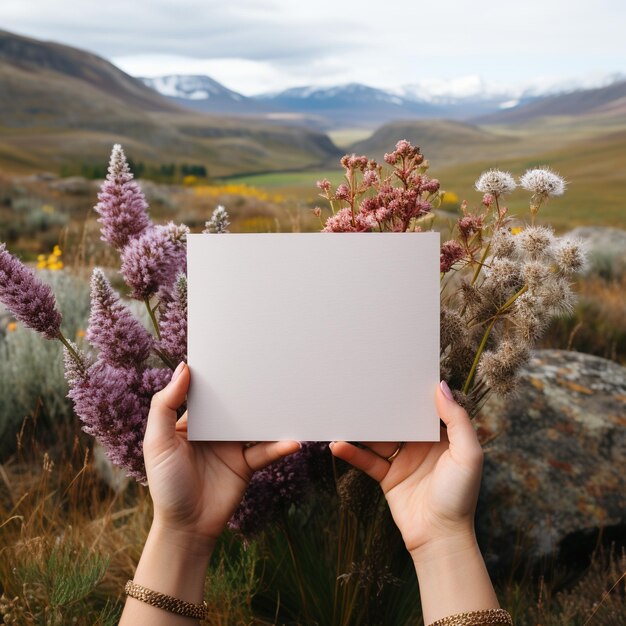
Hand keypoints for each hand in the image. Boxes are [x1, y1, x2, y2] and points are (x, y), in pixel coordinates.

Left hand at [144, 362, 300, 546]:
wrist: (186, 527)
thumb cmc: (166, 484)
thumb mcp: (157, 442)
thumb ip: (164, 405)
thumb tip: (183, 368)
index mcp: (191, 420)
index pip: (207, 391)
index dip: (218, 374)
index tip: (234, 354)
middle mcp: (213, 429)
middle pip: (235, 403)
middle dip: (250, 389)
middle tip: (270, 369)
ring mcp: (232, 446)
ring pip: (255, 423)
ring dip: (271, 414)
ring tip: (289, 399)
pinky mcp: (247, 464)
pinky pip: (266, 450)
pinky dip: (280, 446)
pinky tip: (293, 441)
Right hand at [329, 381, 482, 558]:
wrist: (440, 537)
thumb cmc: (460, 496)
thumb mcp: (468, 454)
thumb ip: (457, 420)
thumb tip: (441, 387)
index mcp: (442, 436)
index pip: (425, 407)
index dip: (412, 391)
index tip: (396, 372)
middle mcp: (421, 444)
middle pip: (398, 418)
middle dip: (382, 404)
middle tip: (362, 386)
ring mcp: (402, 459)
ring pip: (378, 437)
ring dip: (362, 427)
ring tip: (344, 412)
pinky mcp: (387, 476)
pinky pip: (366, 459)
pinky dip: (352, 452)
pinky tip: (338, 444)